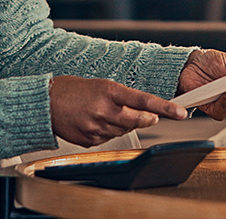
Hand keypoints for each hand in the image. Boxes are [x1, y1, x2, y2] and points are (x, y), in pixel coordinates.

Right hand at [49, 76, 187, 147]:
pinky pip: (108, 139)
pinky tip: (95, 122)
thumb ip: (121, 97)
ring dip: (123, 124)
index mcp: (108, 91)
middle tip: (149, 115)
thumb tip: (142, 109)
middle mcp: (104, 110)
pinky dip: (108, 131)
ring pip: (124, 130)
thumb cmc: (71, 90)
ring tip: (106, 112)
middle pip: (138, 120)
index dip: (164, 108)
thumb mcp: (99, 84)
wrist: (44, 103)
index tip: (180, 112)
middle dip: (148, 118)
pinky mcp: (89, 140)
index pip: (143, 100)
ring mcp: (96, 127)